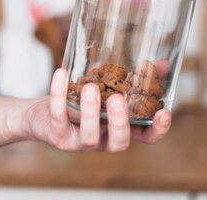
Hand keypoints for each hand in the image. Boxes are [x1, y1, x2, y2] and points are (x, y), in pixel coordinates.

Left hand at [26, 68, 171, 151]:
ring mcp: (80, 141)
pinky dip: (59, 94)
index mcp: (119, 128)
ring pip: (89, 135)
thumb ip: (136, 79)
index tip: (164, 113)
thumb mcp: (110, 90)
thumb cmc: (82, 101)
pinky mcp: (57, 135)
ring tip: (90, 87)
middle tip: (118, 99)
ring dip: (90, 111)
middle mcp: (103, 139)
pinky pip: (59, 116)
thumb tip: (163, 64)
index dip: (157, 129)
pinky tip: (61, 74)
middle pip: (118, 142)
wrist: (42, 115)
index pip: (145, 137)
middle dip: (119, 122)